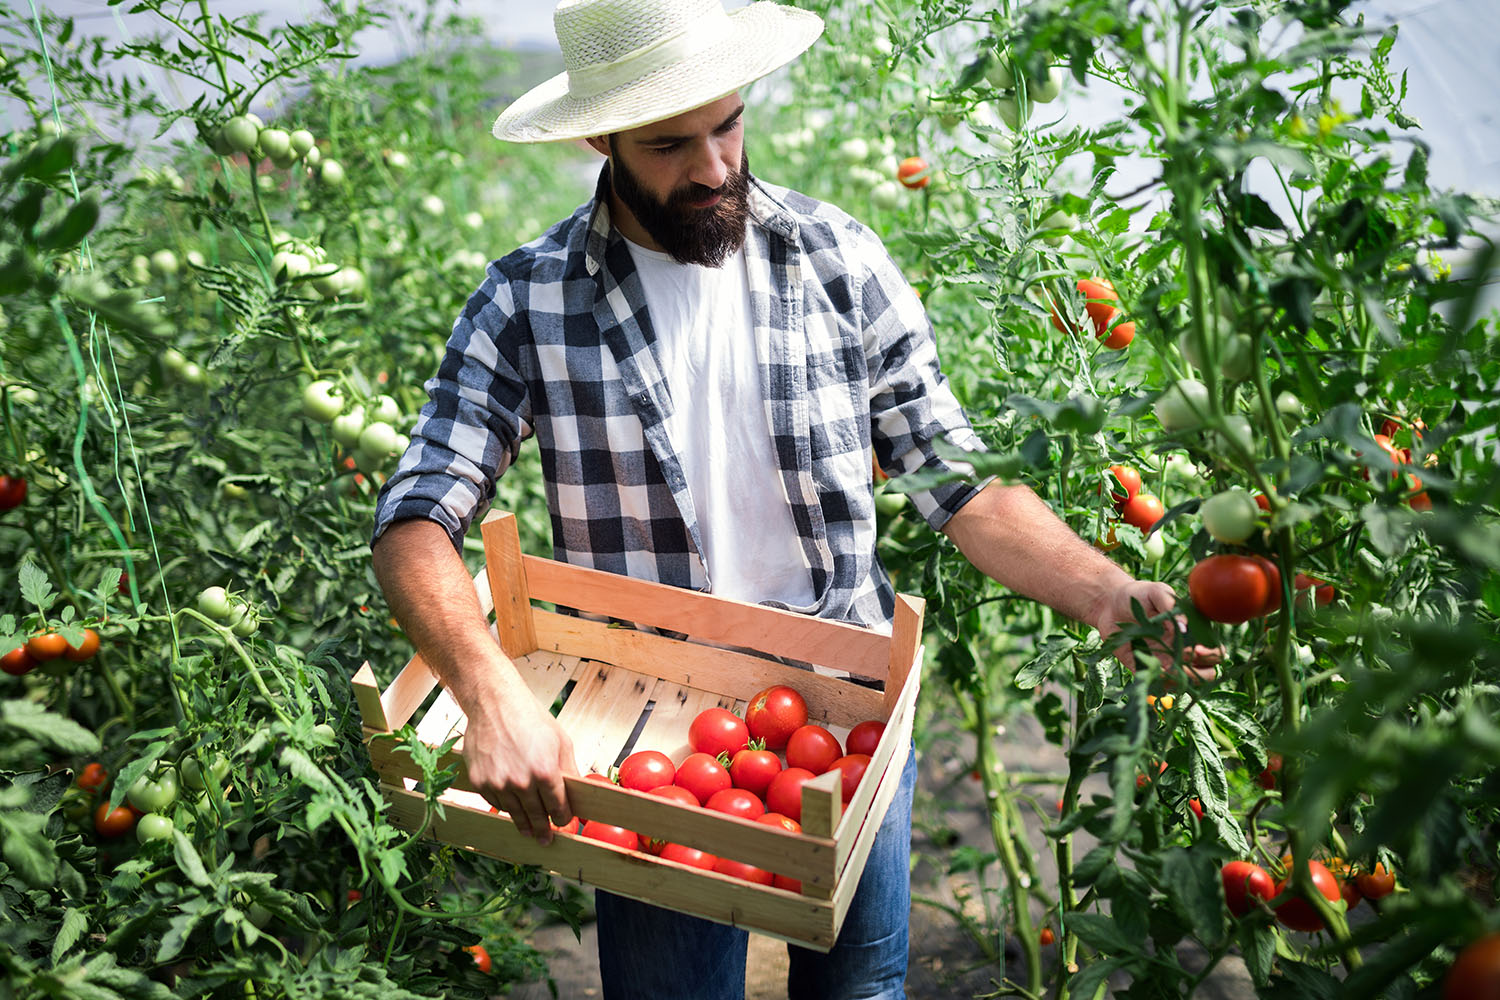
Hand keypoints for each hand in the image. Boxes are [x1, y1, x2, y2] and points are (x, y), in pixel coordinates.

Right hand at [462, 680, 576, 844]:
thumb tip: (578, 792)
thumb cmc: (530, 718)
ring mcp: (498, 783)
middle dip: (543, 830)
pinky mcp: (480, 781)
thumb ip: (569, 770)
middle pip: (536, 816)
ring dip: (523, 823)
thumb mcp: (560, 741)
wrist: (495, 704)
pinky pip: (496, 802)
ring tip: (529, 831)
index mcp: (545, 771)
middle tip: (546, 840)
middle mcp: (521, 781)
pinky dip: (505, 806)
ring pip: (514, 813)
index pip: (557, 807)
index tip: (564, 823)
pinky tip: (511, 807)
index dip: (563, 818)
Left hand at [1088, 578, 1220, 681]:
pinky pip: (1158, 687)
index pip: (1215, 652)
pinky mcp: (1146, 670)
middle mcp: (1183, 651)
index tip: (1195, 648)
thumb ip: (1170, 605)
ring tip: (1165, 669)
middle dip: (1199, 672)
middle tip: (1182, 657)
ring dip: (1179, 681)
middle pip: (1206, 673)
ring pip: (1184, 684)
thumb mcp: (1156, 592)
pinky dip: (1158, 685)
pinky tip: (1151, 674)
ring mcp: (1166, 663)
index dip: (1211, 654)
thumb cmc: (1138, 595)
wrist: (1109, 604)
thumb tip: (1184, 626)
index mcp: (1193, 633)